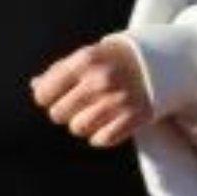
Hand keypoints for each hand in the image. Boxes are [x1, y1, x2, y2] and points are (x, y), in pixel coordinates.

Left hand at [30, 39, 154, 148]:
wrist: (162, 61)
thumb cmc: (117, 58)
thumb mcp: (88, 55)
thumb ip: (60, 70)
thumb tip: (35, 86)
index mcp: (85, 60)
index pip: (44, 94)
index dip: (47, 97)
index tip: (58, 95)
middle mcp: (100, 80)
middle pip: (58, 115)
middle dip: (66, 111)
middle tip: (81, 103)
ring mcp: (117, 100)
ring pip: (78, 129)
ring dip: (84, 124)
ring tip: (96, 111)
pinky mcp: (134, 118)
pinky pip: (100, 140)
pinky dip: (102, 135)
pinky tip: (110, 121)